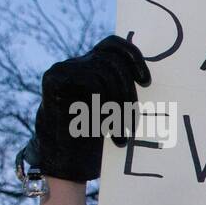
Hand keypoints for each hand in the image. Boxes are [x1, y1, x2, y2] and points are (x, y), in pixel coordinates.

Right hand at [17, 35, 151, 183]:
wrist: (65, 159)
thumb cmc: (96, 135)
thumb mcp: (116, 108)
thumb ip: (125, 89)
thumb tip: (152, 80)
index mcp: (93, 65)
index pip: (114, 45)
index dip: (133, 57)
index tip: (147, 82)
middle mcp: (78, 63)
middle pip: (113, 61)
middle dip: (128, 93)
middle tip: (133, 123)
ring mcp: (64, 68)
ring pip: (104, 73)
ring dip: (119, 107)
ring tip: (122, 134)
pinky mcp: (54, 79)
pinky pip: (89, 82)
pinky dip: (102, 106)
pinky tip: (103, 127)